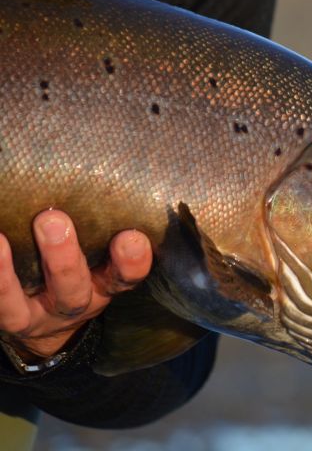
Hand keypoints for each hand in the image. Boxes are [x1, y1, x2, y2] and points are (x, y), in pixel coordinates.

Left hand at [0, 210, 152, 360]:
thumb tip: (110, 159)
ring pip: (25, 299)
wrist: (48, 319)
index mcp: (107, 283)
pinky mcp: (11, 317)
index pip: (127, 275)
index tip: (131, 236)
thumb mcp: (104, 250)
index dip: (131, 261)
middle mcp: (78, 300)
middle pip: (74, 286)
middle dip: (63, 256)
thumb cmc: (84, 264)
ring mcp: (40, 314)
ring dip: (10, 270)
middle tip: (53, 219)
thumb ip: (109, 219)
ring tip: (0, 238)